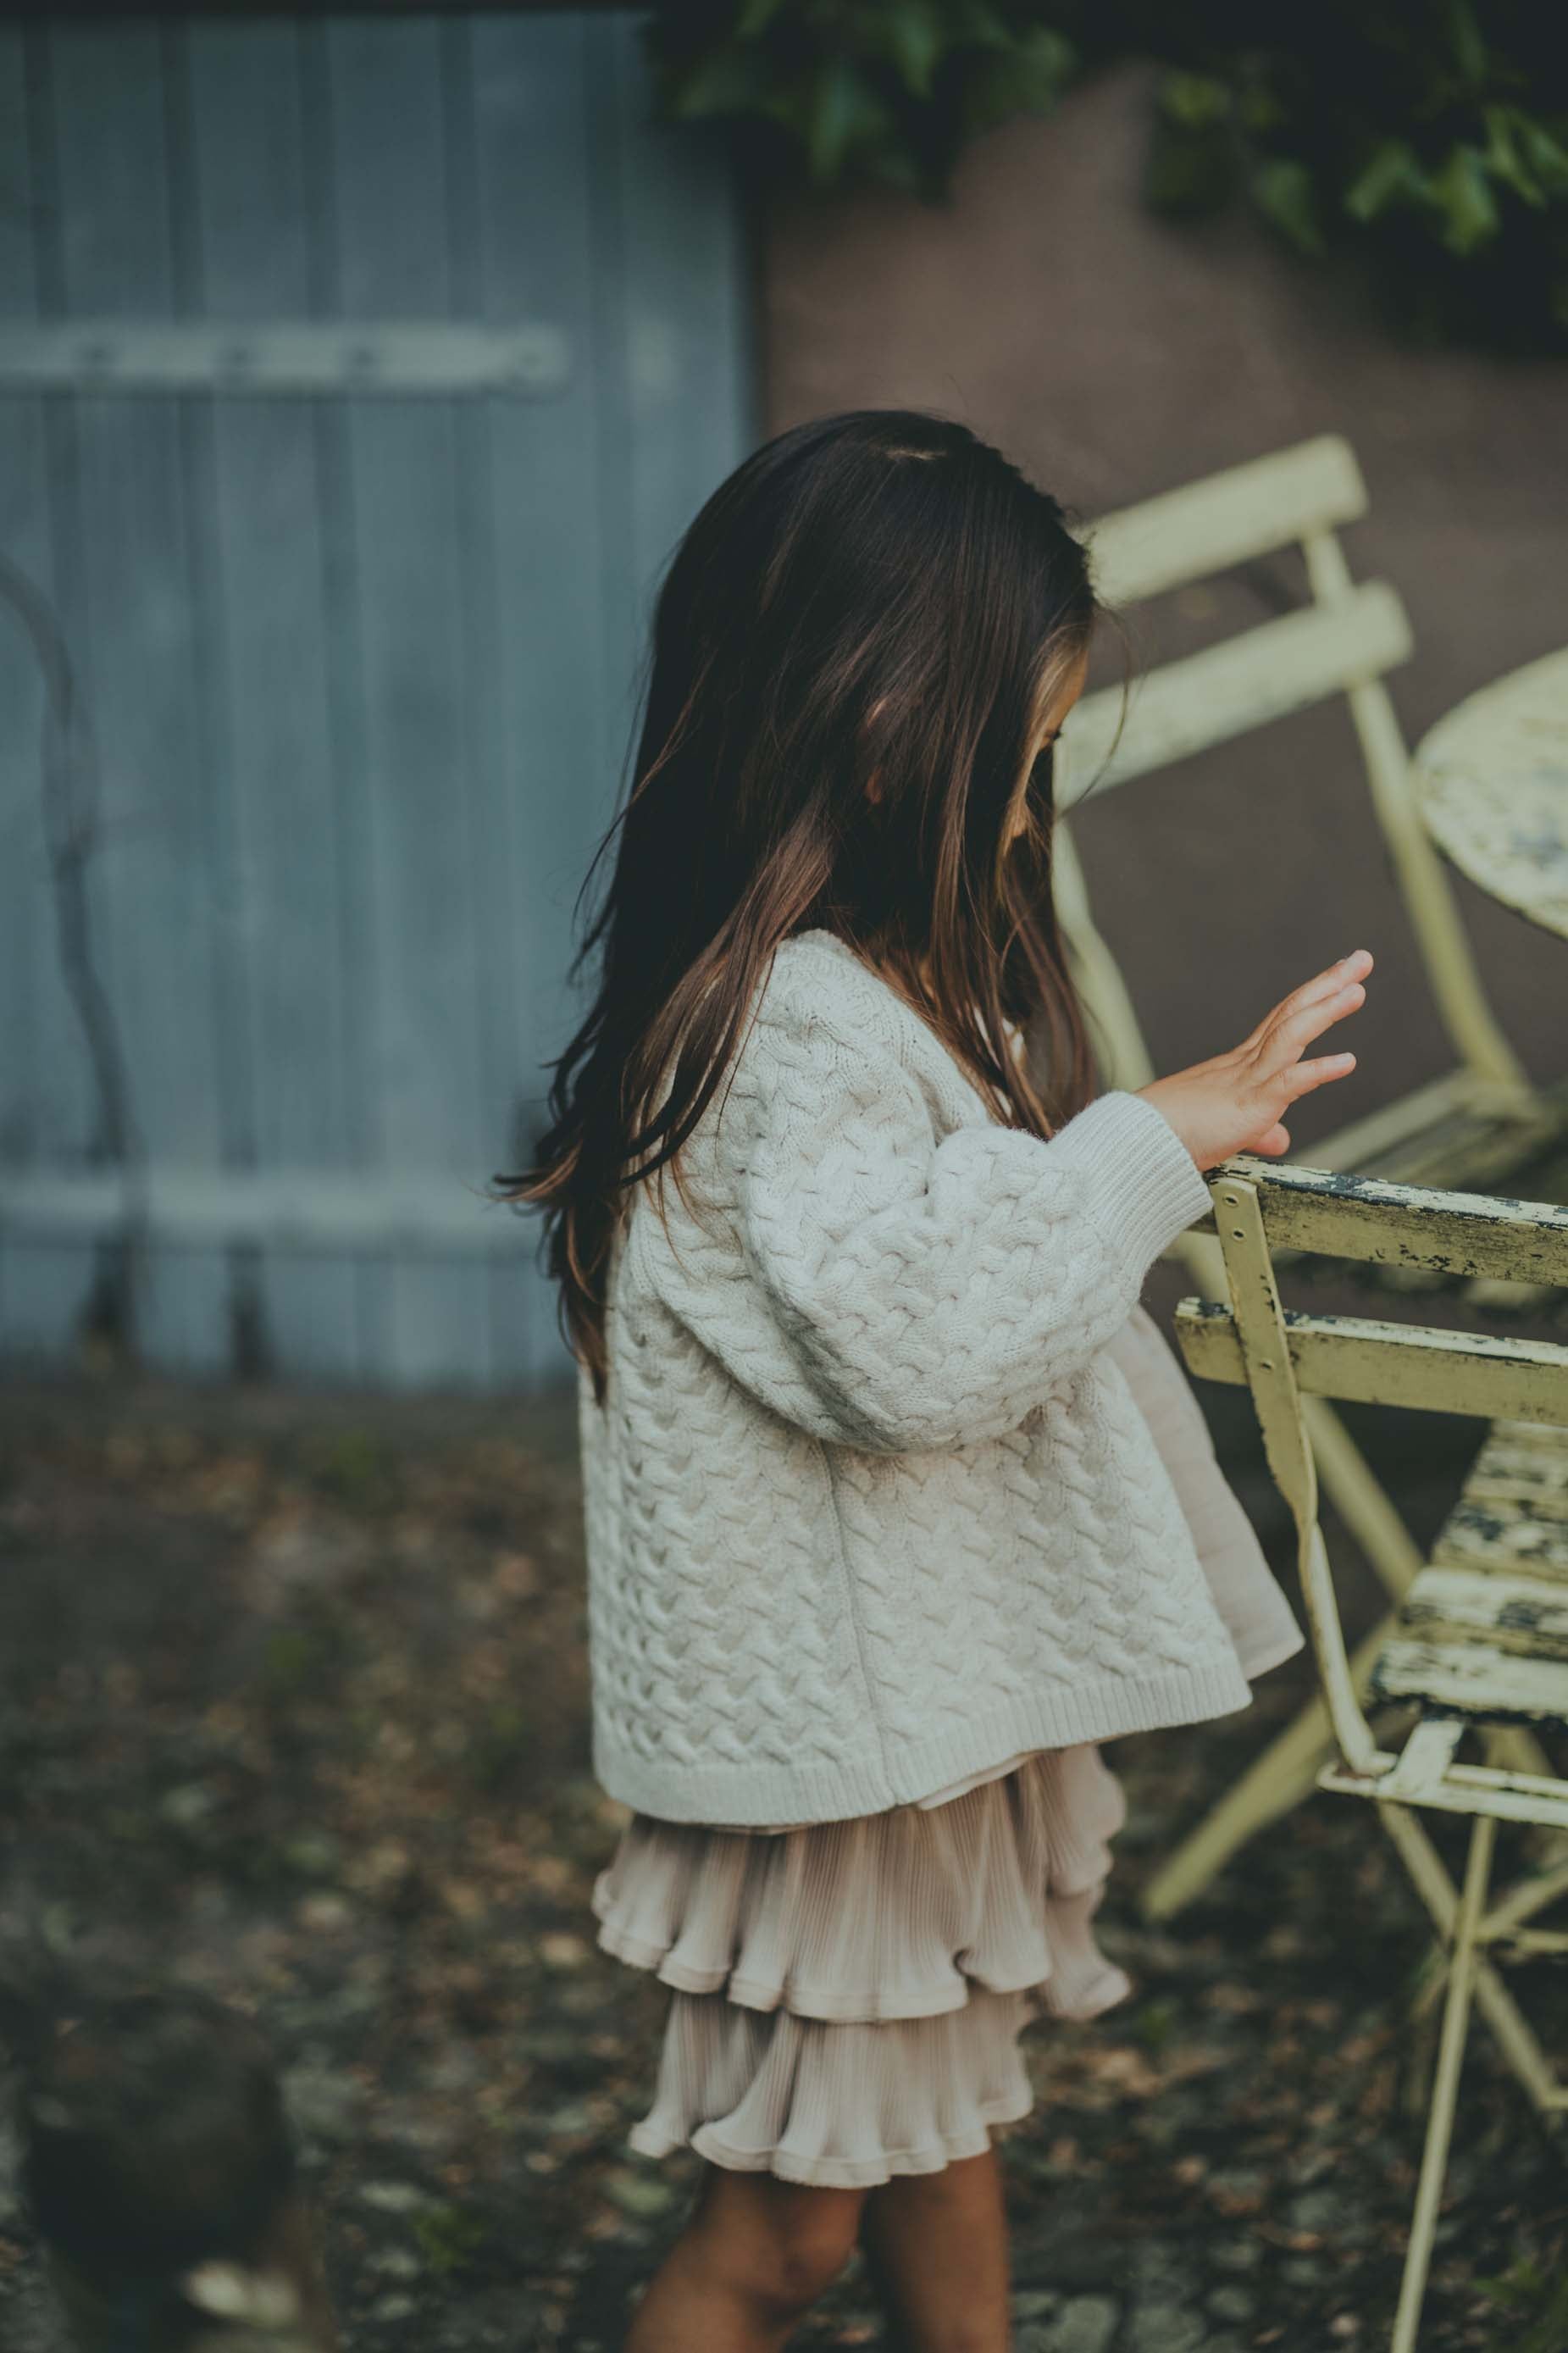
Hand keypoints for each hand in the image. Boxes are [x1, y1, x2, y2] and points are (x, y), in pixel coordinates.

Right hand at [1137, 951, 1372, 1172]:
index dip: (1311, 998)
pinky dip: (1319, 1070)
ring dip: (1325, 1009)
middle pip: (1291, 1013)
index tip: (1338, 978)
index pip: (1281, 1022)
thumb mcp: (1224, 1131)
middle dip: (1328, 984)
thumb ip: (1258, 1131)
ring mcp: (1246, 1080)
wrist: (1136, 1141)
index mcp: (1239, 1066)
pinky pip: (1288, 1083)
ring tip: (1356, 989)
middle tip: (1360, 959)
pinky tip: (1348, 1060)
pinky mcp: (1247, 1106)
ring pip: (1291, 1034)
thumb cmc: (1168, 1135)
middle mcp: (1244, 1064)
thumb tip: (1281, 1138)